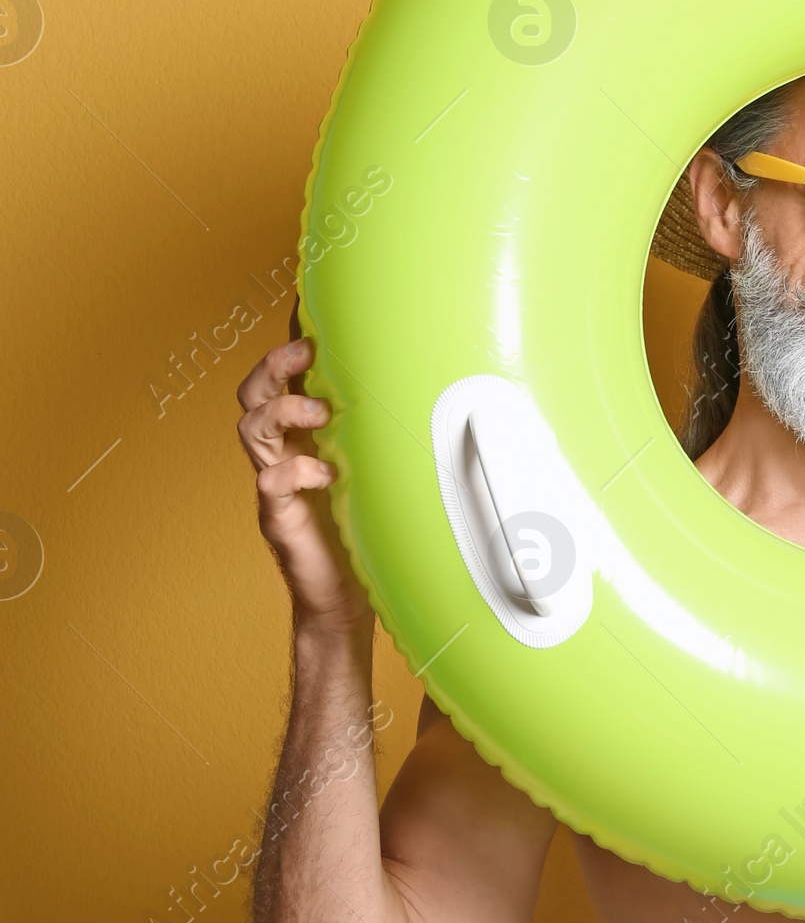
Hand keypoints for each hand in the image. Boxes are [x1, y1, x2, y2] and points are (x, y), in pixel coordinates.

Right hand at [237, 339, 369, 629]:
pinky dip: (296, 471)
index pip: (283, 382)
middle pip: (253, 395)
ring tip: (320, 414)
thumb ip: (385, 436)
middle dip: (273, 366)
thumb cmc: (368, 530)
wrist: (346, 599)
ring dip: (284, 411)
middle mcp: (284, 454)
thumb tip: (435, 391)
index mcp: (304, 437)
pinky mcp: (278, 518)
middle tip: (306, 353)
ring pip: (251, 429)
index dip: (287, 351)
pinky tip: (326, 474)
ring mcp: (275, 485)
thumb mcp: (380, 469)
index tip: (311, 323)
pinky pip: (270, 483)